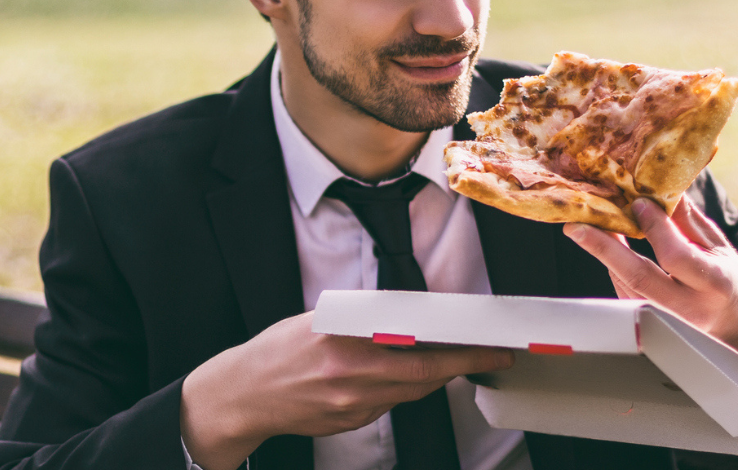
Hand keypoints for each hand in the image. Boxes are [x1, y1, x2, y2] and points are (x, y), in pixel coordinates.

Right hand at [180, 310, 513, 469]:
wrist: (243, 396)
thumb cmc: (278, 350)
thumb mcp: (319, 319)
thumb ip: (363, 318)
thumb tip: (406, 313)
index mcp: (347, 348)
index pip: (417, 352)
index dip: (460, 353)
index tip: (488, 347)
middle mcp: (352, 382)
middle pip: (423, 380)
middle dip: (463, 367)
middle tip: (493, 357)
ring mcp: (352, 408)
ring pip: (410, 393)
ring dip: (436, 377)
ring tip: (457, 359)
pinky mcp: (350, 423)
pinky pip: (389, 405)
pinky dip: (404, 389)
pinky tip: (410, 375)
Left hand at [564, 196, 737, 368]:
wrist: (733, 322)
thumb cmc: (726, 277)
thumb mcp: (717, 245)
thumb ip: (688, 220)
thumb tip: (661, 185)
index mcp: (715, 283)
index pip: (676, 257)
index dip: (655, 228)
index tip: (637, 202)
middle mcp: (690, 308)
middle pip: (638, 277)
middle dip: (604, 248)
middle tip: (575, 225)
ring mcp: (668, 321)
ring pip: (625, 284)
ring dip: (603, 253)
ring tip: (586, 225)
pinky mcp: (649, 324)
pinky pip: (624, 291)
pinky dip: (612, 266)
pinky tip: (605, 244)